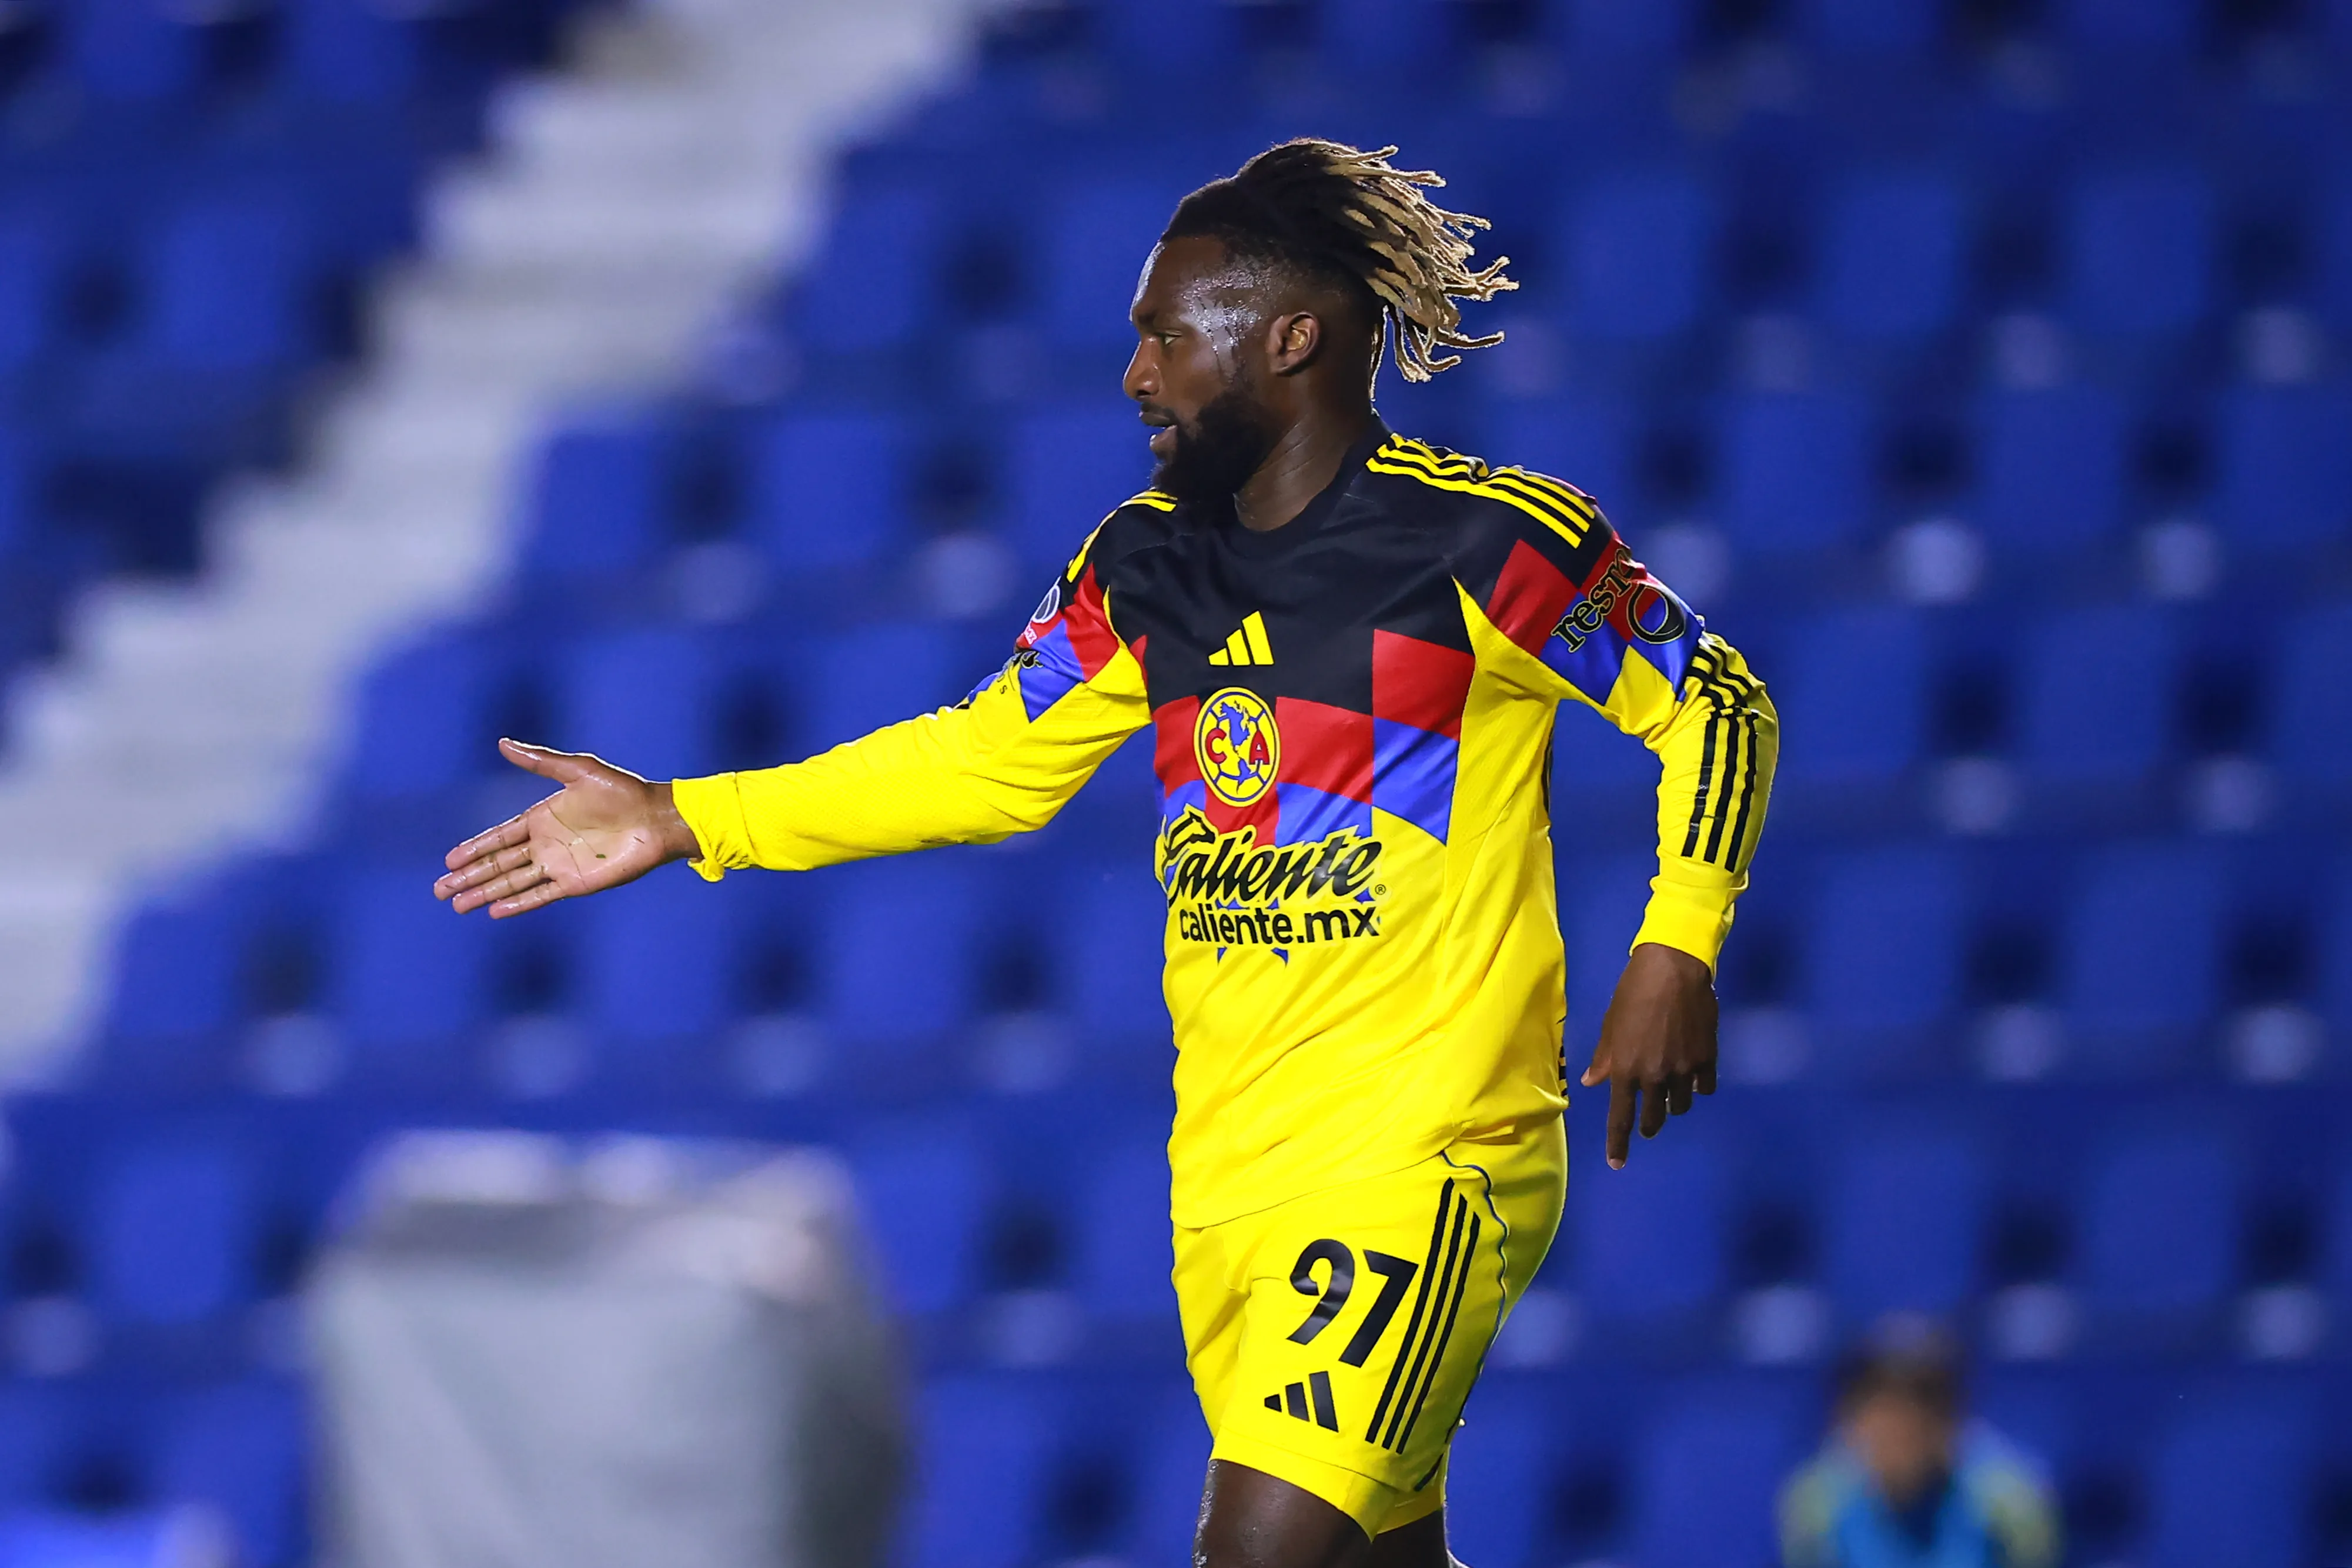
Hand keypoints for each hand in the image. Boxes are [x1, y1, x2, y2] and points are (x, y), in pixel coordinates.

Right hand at [433, 739, 701, 917]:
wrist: (656, 818)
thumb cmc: (623, 791)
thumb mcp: (579, 770)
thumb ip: (540, 762)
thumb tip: (502, 742)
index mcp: (543, 817)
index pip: (499, 836)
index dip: (474, 847)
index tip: (449, 859)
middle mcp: (546, 844)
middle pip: (498, 863)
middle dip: (469, 876)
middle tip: (439, 889)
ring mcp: (559, 865)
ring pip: (512, 881)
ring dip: (485, 893)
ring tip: (457, 905)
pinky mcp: (576, 883)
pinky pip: (540, 894)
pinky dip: (518, 903)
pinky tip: (495, 911)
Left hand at [1581, 942, 1717, 1169]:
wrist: (1673, 969)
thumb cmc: (1633, 993)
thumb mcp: (1611, 1025)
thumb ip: (1605, 1058)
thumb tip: (1591, 1082)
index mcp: (1625, 1069)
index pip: (1620, 1117)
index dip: (1618, 1144)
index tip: (1617, 1164)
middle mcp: (1654, 1076)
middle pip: (1654, 1118)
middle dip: (1649, 1125)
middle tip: (1648, 1124)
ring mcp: (1683, 1070)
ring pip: (1680, 1105)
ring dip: (1673, 1104)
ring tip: (1670, 1093)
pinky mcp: (1707, 1059)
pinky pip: (1704, 1087)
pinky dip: (1698, 1086)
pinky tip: (1694, 1077)